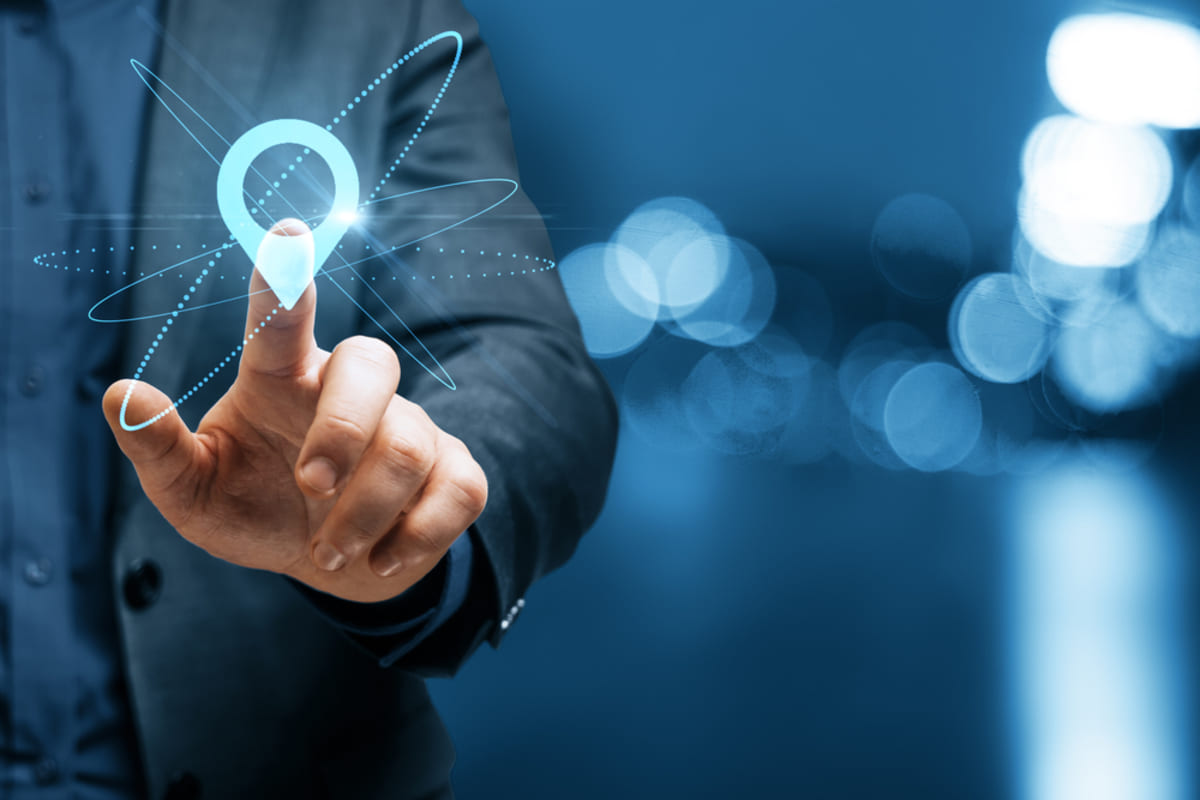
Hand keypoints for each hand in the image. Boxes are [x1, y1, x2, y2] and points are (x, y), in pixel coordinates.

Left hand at [103, 219, 487, 603]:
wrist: (334, 564)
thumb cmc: (255, 510)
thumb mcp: (194, 493)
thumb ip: (160, 449)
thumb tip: (119, 393)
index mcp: (281, 381)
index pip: (282, 322)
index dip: (286, 279)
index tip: (286, 233)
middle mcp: (348, 391)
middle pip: (372, 364)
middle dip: (342, 431)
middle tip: (309, 487)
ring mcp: (410, 426)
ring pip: (407, 447)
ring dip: (364, 514)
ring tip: (326, 554)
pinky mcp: (452, 470)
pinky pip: (459, 489)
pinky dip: (419, 535)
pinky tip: (383, 559)